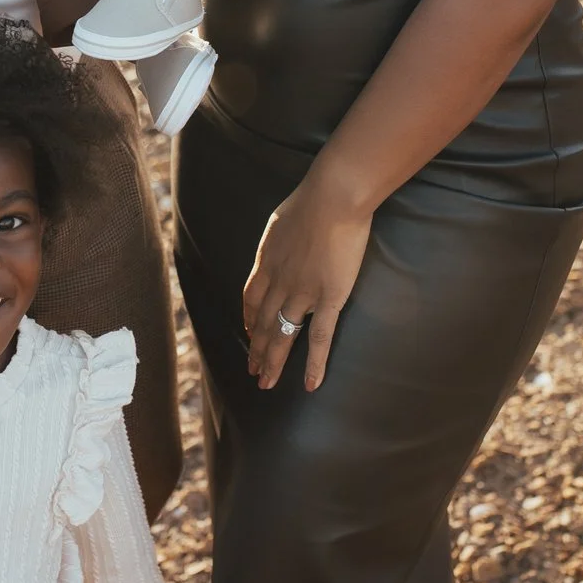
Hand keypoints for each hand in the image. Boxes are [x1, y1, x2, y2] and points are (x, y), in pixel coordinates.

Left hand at [240, 179, 373, 391]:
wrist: (333, 198)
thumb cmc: (312, 200)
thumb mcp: (282, 220)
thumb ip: (279, 240)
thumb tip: (282, 244)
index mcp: (266, 262)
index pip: (251, 299)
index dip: (249, 320)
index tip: (249, 334)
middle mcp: (278, 283)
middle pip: (262, 323)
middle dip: (256, 349)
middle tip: (252, 371)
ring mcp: (302, 294)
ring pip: (282, 336)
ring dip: (273, 362)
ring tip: (266, 383)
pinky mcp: (329, 299)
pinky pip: (320, 339)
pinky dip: (314, 364)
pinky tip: (310, 384)